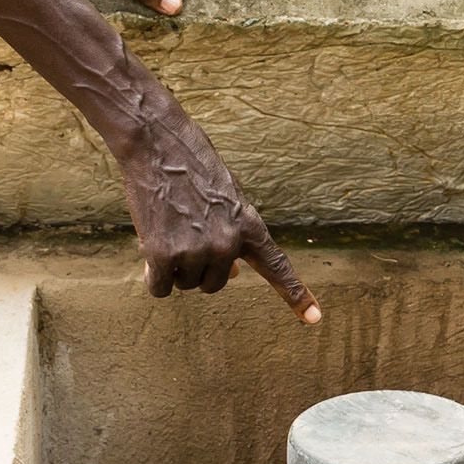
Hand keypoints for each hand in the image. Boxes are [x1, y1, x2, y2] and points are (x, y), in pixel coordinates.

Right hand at [109, 96, 319, 323]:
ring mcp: (197, 251)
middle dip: (197, 269)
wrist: (158, 144)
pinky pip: (160, 288)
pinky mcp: (164, 255)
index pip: (277, 267)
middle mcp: (228, 244)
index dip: (296, 295)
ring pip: (184, 285)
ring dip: (172, 267)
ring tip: (167, 228)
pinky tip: (149, 247)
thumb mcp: (227, 198)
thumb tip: (233, 274)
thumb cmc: (191, 166)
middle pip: (214, 284)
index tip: (314, 318)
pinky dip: (152, 276)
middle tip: (183, 234)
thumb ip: (234, 234)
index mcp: (250, 226)